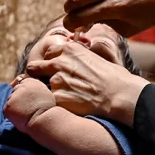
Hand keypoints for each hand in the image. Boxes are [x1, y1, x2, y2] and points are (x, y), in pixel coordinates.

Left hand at [4, 76, 56, 132]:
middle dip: (18, 100)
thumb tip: (25, 89)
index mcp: (31, 82)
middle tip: (27, 109)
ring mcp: (14, 96)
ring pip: (10, 101)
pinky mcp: (8, 106)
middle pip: (14, 92)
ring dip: (14, 107)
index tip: (28, 101)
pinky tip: (20, 118)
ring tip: (25, 114)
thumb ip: (35, 89)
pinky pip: (7, 110)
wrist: (45, 121)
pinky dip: (11, 115)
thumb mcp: (45, 94)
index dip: (23, 94)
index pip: (21, 84)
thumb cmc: (47, 111)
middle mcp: (21, 86)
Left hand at [26, 41, 149, 124]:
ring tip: (71, 98)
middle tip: (47, 84)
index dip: (50, 62)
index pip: (47, 53)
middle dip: (38, 75)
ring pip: (45, 87)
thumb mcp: (98, 55)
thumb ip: (82, 54)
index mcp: (69, 49)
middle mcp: (59, 62)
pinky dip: (59, 104)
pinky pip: (52, 101)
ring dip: (52, 92)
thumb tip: (80, 53)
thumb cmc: (114, 77)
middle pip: (34, 68)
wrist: (120, 95)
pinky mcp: (57, 97)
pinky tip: (73, 105)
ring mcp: (56, 80)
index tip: (53, 70)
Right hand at [62, 0, 154, 35]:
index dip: (71, 24)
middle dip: (69, 12)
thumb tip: (83, 23)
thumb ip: (104, 25)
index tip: (71, 28)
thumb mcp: (129, 28)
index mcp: (117, 6)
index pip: (81, 15)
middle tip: (74, 17)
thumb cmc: (149, 13)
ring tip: (81, 3)